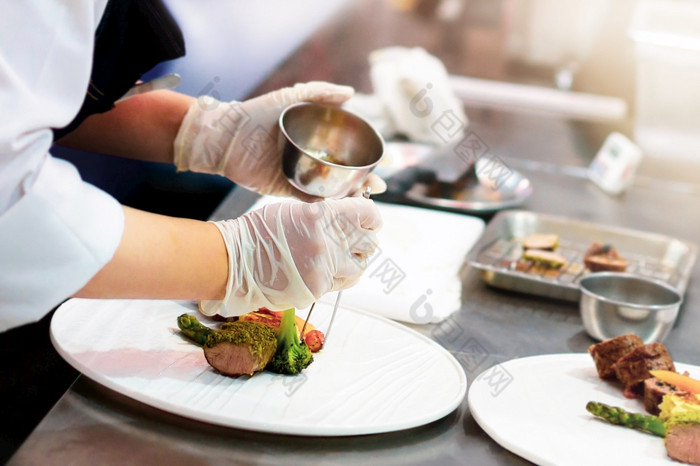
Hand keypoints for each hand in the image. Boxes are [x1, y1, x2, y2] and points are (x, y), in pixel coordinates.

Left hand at [174, 82, 384, 198]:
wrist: (225, 135)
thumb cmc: (255, 112)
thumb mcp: (289, 96)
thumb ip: (319, 92)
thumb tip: (352, 93)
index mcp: (316, 136)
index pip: (349, 147)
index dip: (369, 154)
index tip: (386, 159)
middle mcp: (311, 157)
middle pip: (345, 171)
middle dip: (365, 180)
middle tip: (377, 186)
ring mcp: (300, 174)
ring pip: (331, 188)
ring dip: (349, 195)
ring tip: (363, 198)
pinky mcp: (285, 189)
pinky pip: (309, 199)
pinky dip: (324, 205)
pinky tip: (338, 206)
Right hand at [200, 197, 381, 315]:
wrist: (234, 262)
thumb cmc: (258, 232)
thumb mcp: (293, 211)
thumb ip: (324, 214)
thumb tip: (347, 216)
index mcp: (321, 216)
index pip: (367, 214)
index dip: (371, 217)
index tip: (370, 220)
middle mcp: (327, 243)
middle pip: (369, 243)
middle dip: (365, 241)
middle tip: (357, 240)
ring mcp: (323, 269)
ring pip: (359, 268)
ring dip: (354, 262)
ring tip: (342, 259)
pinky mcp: (317, 290)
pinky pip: (340, 284)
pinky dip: (337, 278)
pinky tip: (324, 271)